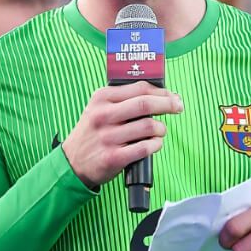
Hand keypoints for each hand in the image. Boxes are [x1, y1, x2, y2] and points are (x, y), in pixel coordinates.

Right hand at [61, 81, 181, 187]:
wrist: (72, 162)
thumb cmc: (93, 133)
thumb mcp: (99, 108)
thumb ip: (124, 99)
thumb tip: (160, 94)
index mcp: (101, 98)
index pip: (139, 88)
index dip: (161, 91)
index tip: (172, 95)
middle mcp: (103, 115)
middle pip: (145, 104)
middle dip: (168, 104)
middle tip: (178, 107)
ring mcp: (108, 137)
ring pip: (148, 126)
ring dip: (161, 129)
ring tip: (160, 132)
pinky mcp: (113, 157)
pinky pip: (145, 148)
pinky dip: (156, 145)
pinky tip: (154, 144)